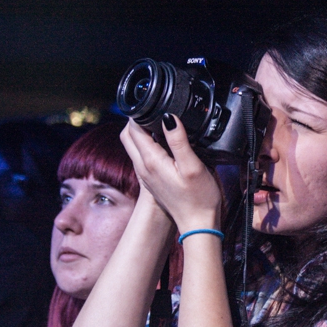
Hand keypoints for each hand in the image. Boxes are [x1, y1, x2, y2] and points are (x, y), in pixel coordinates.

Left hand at [121, 117, 221, 232]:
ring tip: (160, 123)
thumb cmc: (199, 198)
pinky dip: (147, 144)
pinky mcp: (152, 180)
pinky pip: (142, 156)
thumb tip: (168, 117)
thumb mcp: (192, 166)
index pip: (134, 129)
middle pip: (128, 136)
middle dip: (137, 120)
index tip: (154, 103)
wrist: (197, 224)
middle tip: (154, 110)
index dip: (141, 113)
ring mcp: (146, 175)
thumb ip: (179, 140)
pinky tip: (164, 142)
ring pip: (133, 146)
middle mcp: (143, 168)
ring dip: (141, 132)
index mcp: (151, 161)